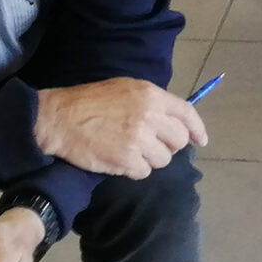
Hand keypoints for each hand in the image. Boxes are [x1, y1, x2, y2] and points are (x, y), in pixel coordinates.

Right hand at [32, 78, 206, 177]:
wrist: (60, 119)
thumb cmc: (91, 101)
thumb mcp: (125, 88)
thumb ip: (151, 102)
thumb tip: (173, 119)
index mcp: (151, 95)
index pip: (187, 113)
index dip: (197, 129)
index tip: (200, 141)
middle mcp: (150, 117)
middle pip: (178, 141)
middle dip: (168, 146)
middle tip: (150, 145)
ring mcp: (139, 140)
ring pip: (163, 160)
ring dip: (150, 159)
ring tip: (130, 151)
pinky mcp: (126, 160)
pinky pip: (143, 172)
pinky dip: (133, 169)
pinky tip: (120, 159)